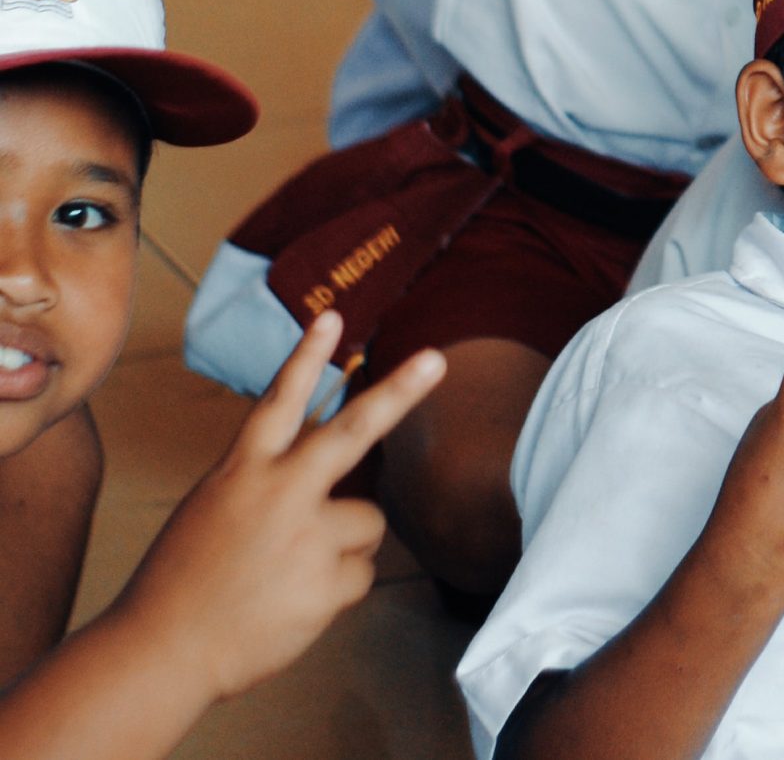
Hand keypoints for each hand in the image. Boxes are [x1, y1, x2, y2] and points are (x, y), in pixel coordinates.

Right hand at [108, 313, 444, 704]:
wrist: (161, 652)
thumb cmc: (186, 579)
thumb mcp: (214, 509)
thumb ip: (269, 483)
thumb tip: (332, 473)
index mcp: (241, 472)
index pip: (279, 402)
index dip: (307, 358)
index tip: (333, 315)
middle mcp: (278, 495)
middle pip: (351, 433)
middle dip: (399, 392)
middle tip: (438, 358)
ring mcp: (306, 538)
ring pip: (368, 522)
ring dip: (344, 545)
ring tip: (290, 574)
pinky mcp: (327, 583)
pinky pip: (361, 574)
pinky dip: (336, 589)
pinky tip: (294, 604)